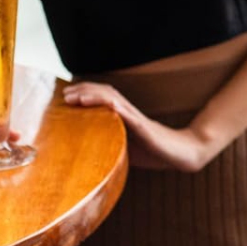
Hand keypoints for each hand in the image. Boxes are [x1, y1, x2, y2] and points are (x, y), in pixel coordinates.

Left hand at [62, 82, 219, 172]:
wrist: (182, 154)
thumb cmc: (155, 153)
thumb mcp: (126, 149)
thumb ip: (112, 145)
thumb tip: (87, 155)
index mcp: (124, 118)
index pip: (103, 98)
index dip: (85, 93)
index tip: (66, 96)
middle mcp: (129, 113)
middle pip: (106, 93)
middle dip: (84, 90)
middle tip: (64, 93)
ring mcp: (136, 119)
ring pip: (113, 99)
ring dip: (92, 96)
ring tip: (74, 97)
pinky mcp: (144, 127)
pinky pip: (127, 114)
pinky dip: (114, 107)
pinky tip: (104, 104)